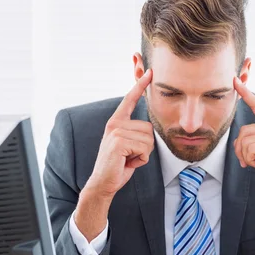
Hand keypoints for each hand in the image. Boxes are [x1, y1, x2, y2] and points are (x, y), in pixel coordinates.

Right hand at [85, 69, 153, 198]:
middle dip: (146, 146)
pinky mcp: (119, 142)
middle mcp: (115, 124)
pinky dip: (141, 160)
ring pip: (149, 140)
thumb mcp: (128, 145)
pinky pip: (144, 149)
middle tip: (130, 155)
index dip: (140, 85)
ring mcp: (116, 132)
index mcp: (116, 122)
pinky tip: (127, 162)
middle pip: (149, 128)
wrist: (103, 182)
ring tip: (128, 159)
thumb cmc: (119, 165)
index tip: (150, 72)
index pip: (130, 100)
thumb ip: (136, 133)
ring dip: (143, 154)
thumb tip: (150, 127)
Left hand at [233, 77, 254, 201]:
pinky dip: (250, 161)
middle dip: (240, 149)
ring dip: (245, 156)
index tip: (235, 80)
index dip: (245, 93)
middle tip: (250, 161)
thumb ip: (251, 139)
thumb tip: (240, 137)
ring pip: (245, 140)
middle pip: (243, 130)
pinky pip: (250, 149)